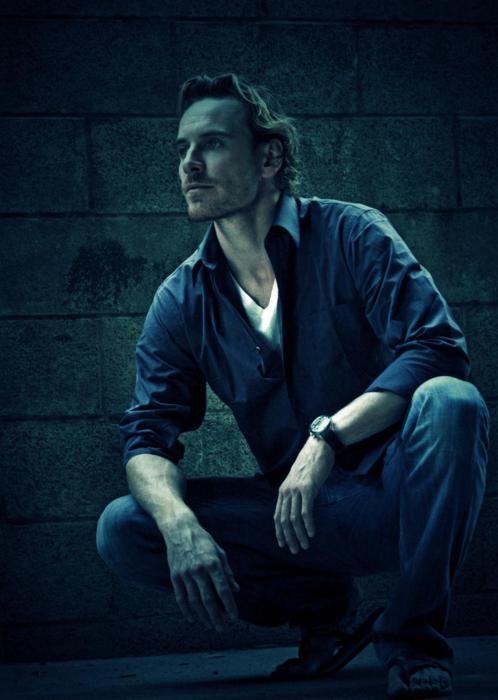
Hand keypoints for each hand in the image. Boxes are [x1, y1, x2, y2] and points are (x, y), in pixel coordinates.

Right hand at [164, 522, 239, 631]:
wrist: (180, 530)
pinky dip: (186, 610)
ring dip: (203, 616)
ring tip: (210, 625)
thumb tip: (236, 590)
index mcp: (213, 563)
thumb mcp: (219, 552)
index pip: (223, 590)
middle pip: (209, 599)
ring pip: (194, 601)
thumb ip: (227, 572)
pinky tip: (193, 618)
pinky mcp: (175, 576)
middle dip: (217, 616)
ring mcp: (185, 574)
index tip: (234, 616)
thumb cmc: (203, 541)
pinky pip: (180, 597)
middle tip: (222, 628)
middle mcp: (199, 570)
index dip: (229, 605)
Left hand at [274, 435, 334, 553]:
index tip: (283, 544)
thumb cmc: (312, 464)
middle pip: (284, 520)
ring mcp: (296, 490)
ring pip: (294, 518)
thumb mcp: (301, 481)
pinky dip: (308, 524)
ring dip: (299, 535)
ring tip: (304, 546)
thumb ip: (299, 494)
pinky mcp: (307, 488)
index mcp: (283, 491)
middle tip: (294, 550)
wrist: (319, 448)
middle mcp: (286, 491)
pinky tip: (311, 533)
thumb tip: (303, 509)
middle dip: (288, 537)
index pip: (277, 515)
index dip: (279, 531)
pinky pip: (305, 511)